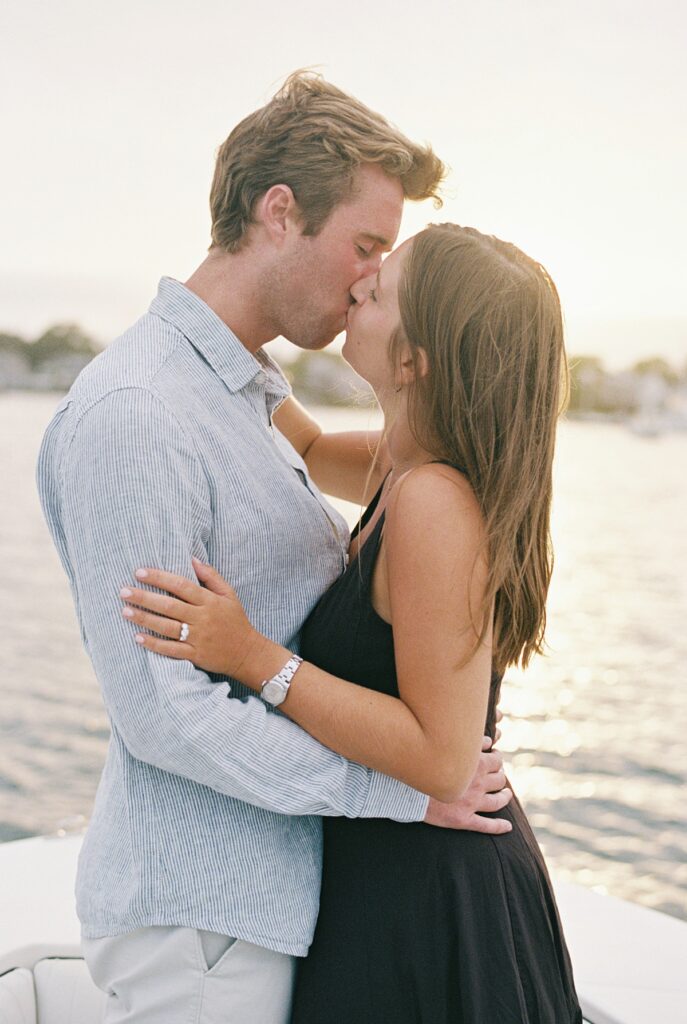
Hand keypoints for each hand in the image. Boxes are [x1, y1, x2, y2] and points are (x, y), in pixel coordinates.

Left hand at [120, 559, 262, 678]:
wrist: (247, 653)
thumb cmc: (235, 620)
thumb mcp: (229, 594)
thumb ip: (211, 576)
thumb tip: (192, 558)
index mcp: (210, 601)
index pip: (181, 585)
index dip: (160, 578)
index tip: (140, 572)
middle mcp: (202, 618)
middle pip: (169, 605)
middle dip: (145, 597)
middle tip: (124, 591)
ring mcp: (198, 638)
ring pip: (167, 627)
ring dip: (145, 619)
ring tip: (125, 611)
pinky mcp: (195, 655)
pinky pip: (171, 650)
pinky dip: (154, 644)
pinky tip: (138, 637)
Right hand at [423, 736, 512, 833]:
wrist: (406, 786)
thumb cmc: (425, 762)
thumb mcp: (449, 746)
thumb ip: (471, 742)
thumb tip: (490, 741)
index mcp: (475, 765)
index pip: (496, 760)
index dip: (496, 758)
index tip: (493, 757)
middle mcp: (477, 785)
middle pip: (499, 779)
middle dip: (500, 775)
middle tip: (498, 774)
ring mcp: (472, 804)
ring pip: (497, 801)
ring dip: (504, 797)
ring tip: (506, 794)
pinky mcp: (463, 820)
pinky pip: (486, 826)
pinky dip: (499, 827)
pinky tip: (507, 827)